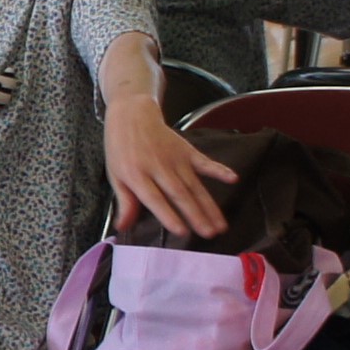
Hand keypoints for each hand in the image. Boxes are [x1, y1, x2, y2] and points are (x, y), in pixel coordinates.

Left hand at [105, 103, 234, 238]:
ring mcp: (175, 158)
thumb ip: (124, 202)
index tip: (182, 232)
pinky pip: (204, 162)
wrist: (132, 115)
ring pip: (194, 185)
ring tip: (221, 225)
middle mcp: (158, 167)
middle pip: (179, 194)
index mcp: (137, 174)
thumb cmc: (121, 149)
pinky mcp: (187, 151)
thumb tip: (123, 228)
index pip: (155, 198)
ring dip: (209, 206)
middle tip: (209, 233)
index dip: (168, 215)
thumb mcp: (116, 175)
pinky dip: (219, 170)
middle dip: (195, 215)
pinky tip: (233, 179)